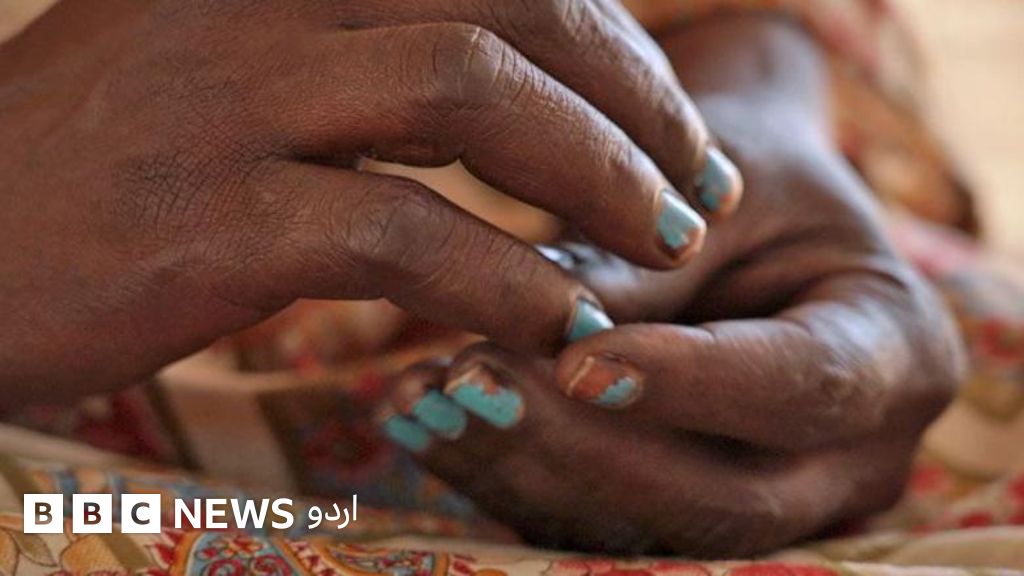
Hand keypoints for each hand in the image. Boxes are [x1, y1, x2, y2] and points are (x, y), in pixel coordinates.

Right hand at [0, 0, 739, 401]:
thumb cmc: (108, 166)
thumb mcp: (230, 62)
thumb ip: (356, 45)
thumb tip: (501, 74)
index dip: (612, 34)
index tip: (671, 118)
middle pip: (508, 3)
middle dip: (635, 96)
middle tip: (698, 185)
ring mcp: (227, 97)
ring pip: (468, 93)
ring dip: (595, 175)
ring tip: (666, 246)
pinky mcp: (208, 217)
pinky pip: (399, 231)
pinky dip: (504, 279)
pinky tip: (557, 321)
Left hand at [380, 17, 963, 555]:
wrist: (751, 221)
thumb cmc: (750, 181)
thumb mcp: (717, 188)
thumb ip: (645, 266)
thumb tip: (548, 334)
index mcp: (895, 351)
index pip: (802, 385)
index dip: (690, 384)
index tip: (575, 359)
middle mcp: (852, 456)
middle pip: (726, 499)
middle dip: (586, 452)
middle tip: (471, 388)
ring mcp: (774, 500)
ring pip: (652, 531)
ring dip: (527, 471)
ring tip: (425, 403)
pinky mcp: (689, 511)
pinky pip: (601, 525)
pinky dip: (510, 476)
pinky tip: (430, 422)